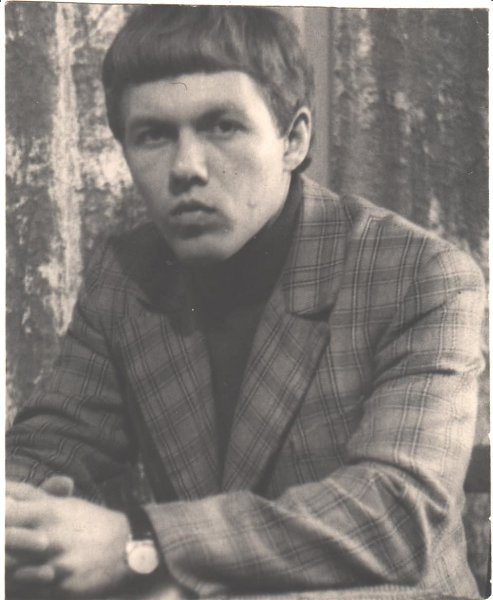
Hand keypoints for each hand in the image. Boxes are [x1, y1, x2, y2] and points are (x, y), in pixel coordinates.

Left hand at [6, 480, 132, 596]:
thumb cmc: (89, 523)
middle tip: (4, 542)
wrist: (126, 546)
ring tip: (9, 560)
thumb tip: (3, 488)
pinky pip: (30, 591)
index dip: (0, 515)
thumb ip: (34, 496)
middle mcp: (51, 536)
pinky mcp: (62, 587)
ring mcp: (56, 564)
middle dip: (2, 540)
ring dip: (8, 566)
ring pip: (12, 570)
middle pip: (6, 539)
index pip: (8, 512)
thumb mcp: (65, 505)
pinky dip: (23, 585)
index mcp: (50, 511)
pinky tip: (25, 579)